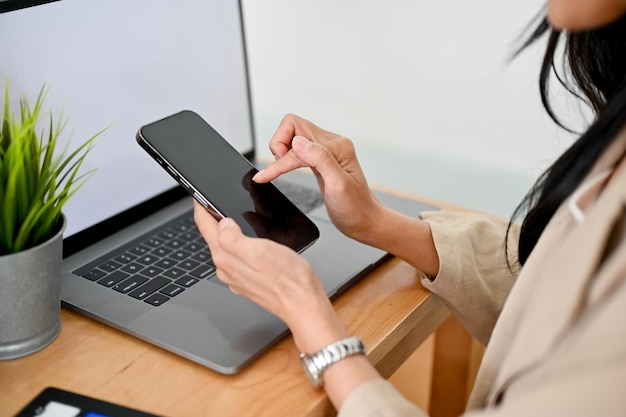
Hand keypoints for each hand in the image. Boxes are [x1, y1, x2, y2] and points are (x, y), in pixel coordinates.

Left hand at [193, 200, 346, 352]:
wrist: (303, 304)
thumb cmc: (288, 279)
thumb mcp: (260, 250)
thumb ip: (233, 237)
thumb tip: (221, 223)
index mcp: (226, 257)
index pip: (204, 225)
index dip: (201, 205)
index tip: (199, 193)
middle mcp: (227, 268)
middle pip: (212, 236)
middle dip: (212, 217)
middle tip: (215, 200)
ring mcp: (237, 276)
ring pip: (225, 246)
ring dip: (226, 230)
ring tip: (232, 215)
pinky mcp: (248, 280)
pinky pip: (237, 257)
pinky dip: (239, 244)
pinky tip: (250, 239)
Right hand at [253, 114, 384, 241]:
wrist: (363, 220)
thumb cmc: (355, 208)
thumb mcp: (339, 186)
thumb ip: (320, 160)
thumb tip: (298, 142)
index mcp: (337, 147)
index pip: (298, 143)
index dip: (280, 161)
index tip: (264, 176)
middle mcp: (331, 144)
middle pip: (292, 125)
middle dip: (278, 144)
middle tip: (278, 167)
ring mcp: (324, 150)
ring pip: (291, 135)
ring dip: (280, 151)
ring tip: (280, 170)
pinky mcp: (319, 160)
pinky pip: (296, 149)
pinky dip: (284, 158)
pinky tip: (281, 169)